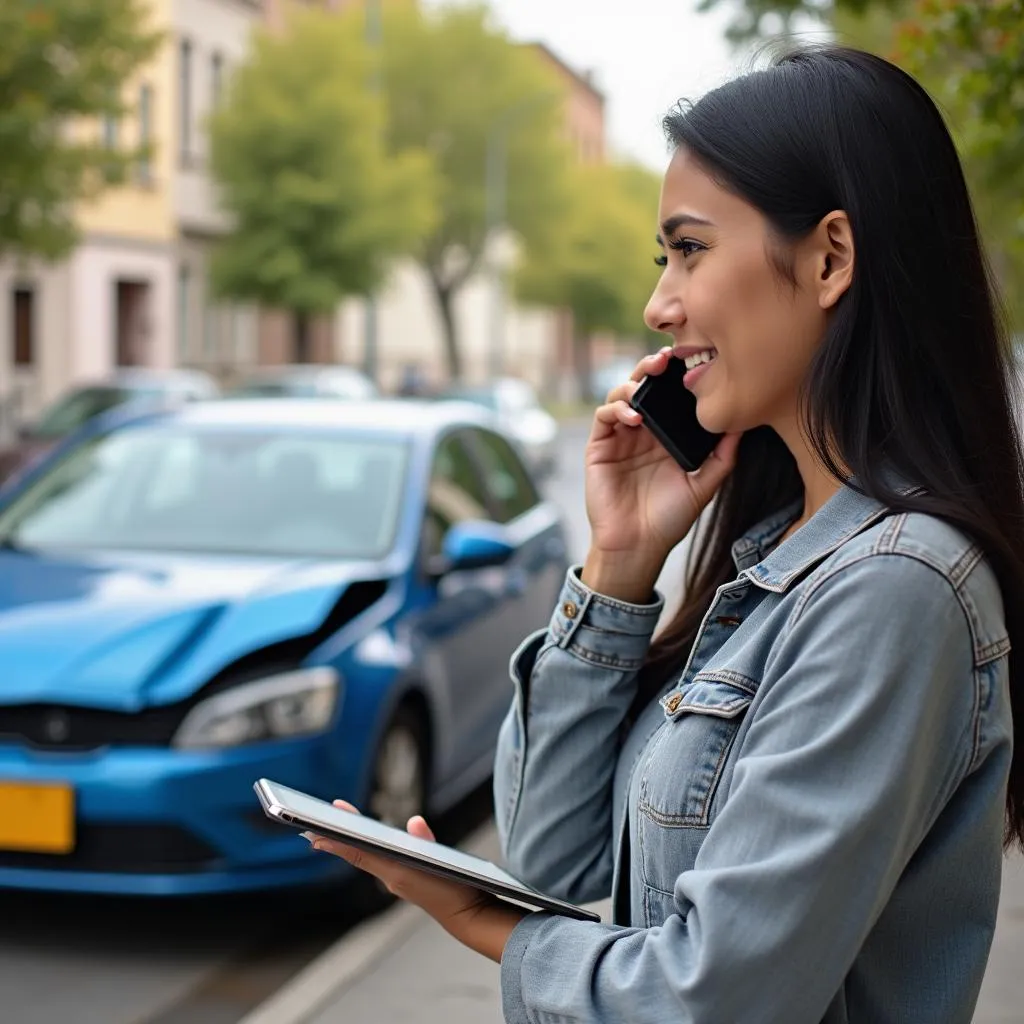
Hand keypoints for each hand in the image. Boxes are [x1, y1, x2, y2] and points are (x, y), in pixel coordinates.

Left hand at [307, 800, 526, 962]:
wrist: (467, 917)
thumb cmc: (455, 888)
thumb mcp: (441, 862)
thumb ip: (425, 841)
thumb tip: (415, 821)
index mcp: (395, 872)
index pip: (359, 854)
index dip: (337, 843)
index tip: (314, 835)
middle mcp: (391, 877)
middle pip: (359, 852)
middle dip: (338, 837)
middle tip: (314, 823)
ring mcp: (396, 879)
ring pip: (367, 857)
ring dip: (349, 843)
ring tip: (330, 829)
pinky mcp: (403, 880)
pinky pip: (378, 862)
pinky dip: (366, 850)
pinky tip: (364, 841)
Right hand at [586, 348, 740, 562]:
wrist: (638, 546)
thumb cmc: (669, 519)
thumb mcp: (704, 486)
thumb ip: (722, 457)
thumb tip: (743, 426)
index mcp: (666, 436)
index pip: (670, 396)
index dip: (677, 376)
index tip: (692, 359)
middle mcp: (642, 432)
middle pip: (644, 386)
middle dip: (652, 367)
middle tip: (666, 358)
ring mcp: (619, 437)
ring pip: (620, 394)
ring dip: (633, 382)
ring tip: (647, 379)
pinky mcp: (600, 448)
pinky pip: (604, 417)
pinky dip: (617, 409)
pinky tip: (634, 417)